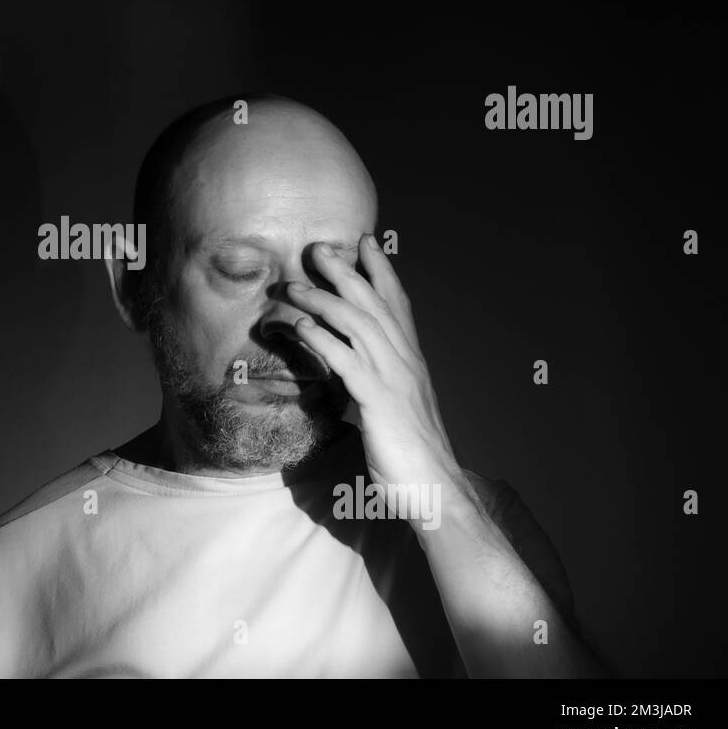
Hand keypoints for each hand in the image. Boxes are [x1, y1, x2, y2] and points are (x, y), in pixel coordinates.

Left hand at [286, 235, 464, 500]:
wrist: (434, 487)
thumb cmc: (410, 452)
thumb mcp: (395, 406)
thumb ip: (377, 380)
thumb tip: (353, 368)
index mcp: (411, 359)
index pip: (398, 303)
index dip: (381, 270)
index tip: (364, 241)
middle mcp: (406, 360)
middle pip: (374, 303)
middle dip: (346, 271)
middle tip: (318, 248)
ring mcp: (393, 378)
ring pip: (358, 324)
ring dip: (323, 300)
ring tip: (293, 286)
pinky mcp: (378, 402)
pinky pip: (347, 361)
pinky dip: (323, 339)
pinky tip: (301, 327)